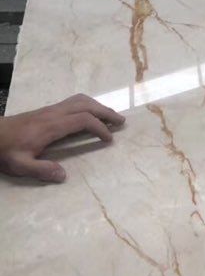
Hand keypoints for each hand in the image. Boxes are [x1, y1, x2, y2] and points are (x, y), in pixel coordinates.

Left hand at [0, 95, 125, 183]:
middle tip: (121, 122)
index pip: (83, 120)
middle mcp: (54, 113)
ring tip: (110, 116)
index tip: (108, 139)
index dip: (99, 128)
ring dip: (98, 106)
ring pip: (80, 100)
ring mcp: (51, 109)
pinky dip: (88, 105)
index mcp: (51, 126)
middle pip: (86, 105)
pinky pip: (73, 101)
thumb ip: (41, 170)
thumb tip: (63, 176)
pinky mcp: (47, 110)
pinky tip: (90, 113)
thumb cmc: (6, 150)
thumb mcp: (20, 164)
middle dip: (106, 112)